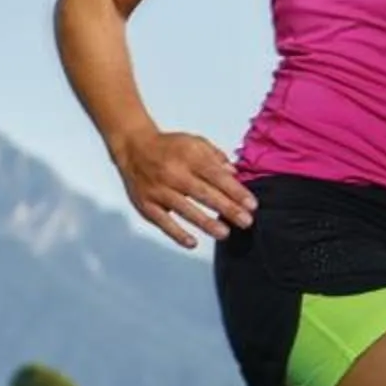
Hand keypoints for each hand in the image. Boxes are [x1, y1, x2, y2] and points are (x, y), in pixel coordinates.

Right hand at [110, 129, 254, 250]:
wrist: (134, 147)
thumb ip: (215, 157)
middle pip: (204, 193)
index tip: (251, 204)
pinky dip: (177, 233)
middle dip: (227, 209)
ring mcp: (158, 190)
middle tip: (245, 222)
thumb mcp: (195, 142)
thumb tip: (233, 173)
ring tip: (224, 233)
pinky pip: (162, 221)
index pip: (216, 176)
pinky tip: (192, 243)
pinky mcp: (146, 204)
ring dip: (206, 223)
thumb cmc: (168, 147)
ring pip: (185, 209)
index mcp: (189, 157)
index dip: (235, 191)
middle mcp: (174, 173)